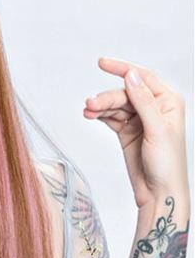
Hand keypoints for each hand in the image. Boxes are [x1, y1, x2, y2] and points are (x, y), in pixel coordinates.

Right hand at [83, 56, 188, 210]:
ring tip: (88, 112)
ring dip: (101, 107)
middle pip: (125, 93)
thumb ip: (144, 102)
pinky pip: (111, 117)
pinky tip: (91, 116)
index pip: (143, 78)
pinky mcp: (127, 132)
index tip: (102, 63)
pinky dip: (100, 116)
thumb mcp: (157, 130)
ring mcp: (140, 120)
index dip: (122, 68)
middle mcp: (154, 108)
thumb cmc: (168, 166)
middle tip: (90, 105)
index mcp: (168, 102)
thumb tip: (131, 76)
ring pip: (115, 105)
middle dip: (107, 97)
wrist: (160, 194)